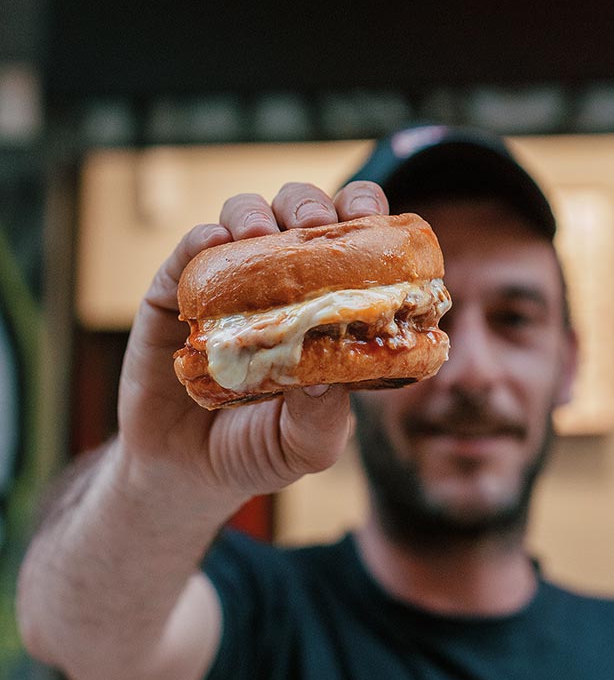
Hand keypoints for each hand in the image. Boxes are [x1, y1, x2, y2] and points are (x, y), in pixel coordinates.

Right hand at [116, 179, 388, 504]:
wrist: (184, 474)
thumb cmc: (261, 449)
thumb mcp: (307, 445)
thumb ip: (324, 417)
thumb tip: (328, 377)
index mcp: (325, 296)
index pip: (352, 233)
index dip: (364, 211)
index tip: (371, 216)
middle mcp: (278, 276)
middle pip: (300, 209)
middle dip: (311, 204)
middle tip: (314, 225)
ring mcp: (227, 279)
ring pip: (244, 214)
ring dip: (255, 213)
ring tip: (259, 235)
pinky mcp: (175, 290)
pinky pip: (190, 248)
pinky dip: (203, 238)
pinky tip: (214, 245)